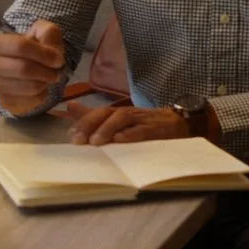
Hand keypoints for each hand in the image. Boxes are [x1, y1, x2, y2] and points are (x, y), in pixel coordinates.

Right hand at [0, 19, 63, 113]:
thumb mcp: (41, 32)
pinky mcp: (3, 101)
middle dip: (46, 71)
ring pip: (29, 87)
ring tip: (47, 78)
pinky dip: (41, 96)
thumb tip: (53, 54)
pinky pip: (30, 101)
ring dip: (45, 83)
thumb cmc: (32, 48)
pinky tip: (39, 88)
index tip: (58, 59)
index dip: (44, 54)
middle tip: (56, 72)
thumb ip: (48, 32)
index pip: (21, 46)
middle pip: (24, 69)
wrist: (23, 68)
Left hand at [63, 101, 187, 145]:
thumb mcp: (118, 120)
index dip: (83, 122)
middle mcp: (128, 114)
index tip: (71, 135)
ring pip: (122, 119)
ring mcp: (143, 119)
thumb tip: (69, 107)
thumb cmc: (145, 124)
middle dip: (90, 125)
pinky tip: (121, 140)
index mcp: (118, 113)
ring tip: (96, 142)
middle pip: (106, 113)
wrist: (178, 123)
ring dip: (107, 129)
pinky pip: (144, 130)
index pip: (97, 113)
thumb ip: (94, 116)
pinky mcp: (157, 128)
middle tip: (78, 140)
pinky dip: (131, 134)